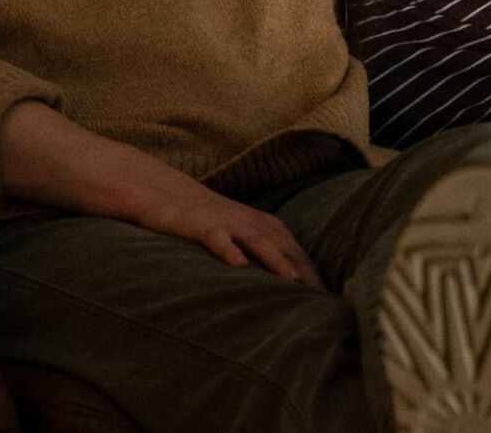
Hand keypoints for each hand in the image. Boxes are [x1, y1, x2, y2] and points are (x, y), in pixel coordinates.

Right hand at [135, 183, 324, 289]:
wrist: (161, 191)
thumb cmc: (202, 219)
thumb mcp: (235, 232)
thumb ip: (258, 251)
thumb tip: (281, 284)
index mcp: (260, 224)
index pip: (294, 250)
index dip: (312, 273)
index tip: (329, 299)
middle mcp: (247, 221)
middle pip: (283, 246)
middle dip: (304, 271)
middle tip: (322, 300)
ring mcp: (224, 221)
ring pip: (256, 240)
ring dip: (276, 260)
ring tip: (293, 282)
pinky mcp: (198, 224)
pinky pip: (216, 238)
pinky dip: (229, 250)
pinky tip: (238, 266)